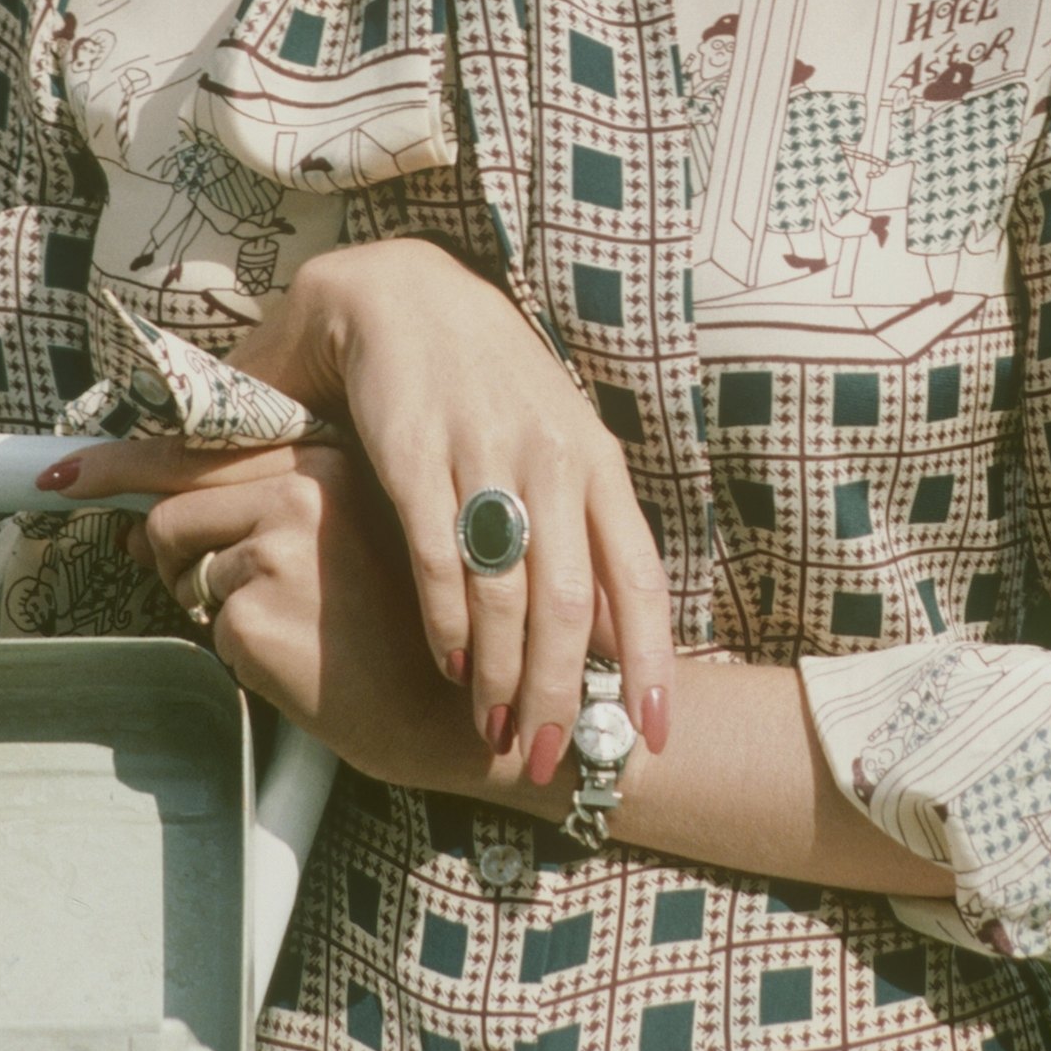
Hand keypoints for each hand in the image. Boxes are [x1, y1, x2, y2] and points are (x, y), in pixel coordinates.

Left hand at [71, 432, 485, 790]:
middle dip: (169, 554)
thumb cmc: (404, 626)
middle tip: (207, 588)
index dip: (117, 463)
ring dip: (217, 606)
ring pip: (186, 572)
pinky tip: (302, 662)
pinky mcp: (256, 617)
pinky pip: (212, 631)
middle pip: (172, 507)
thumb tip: (145, 521)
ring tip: (295, 629)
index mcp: (326, 458)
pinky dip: (242, 654)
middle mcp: (299, 491)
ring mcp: (275, 552)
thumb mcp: (344, 537)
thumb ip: (259, 508)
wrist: (457, 710)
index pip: (196, 450)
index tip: (62, 475)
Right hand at [228, 235, 673, 777]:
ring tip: (495, 729)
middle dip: (562, 693)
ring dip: (504, 675)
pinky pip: (439, 557)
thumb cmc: (488, 381)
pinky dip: (447, 621)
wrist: (400, 293)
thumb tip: (608, 640)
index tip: (650, 735)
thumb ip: (586, 530)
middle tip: (547, 757)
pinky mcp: (414, 451)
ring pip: (507, 590)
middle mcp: (550, 456)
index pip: (639, 576)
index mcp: (595, 458)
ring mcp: (483, 452)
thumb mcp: (556, 442)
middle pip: (571, 602)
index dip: (649, 662)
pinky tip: (450, 663)